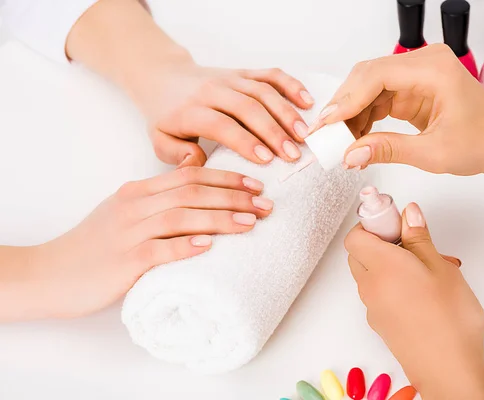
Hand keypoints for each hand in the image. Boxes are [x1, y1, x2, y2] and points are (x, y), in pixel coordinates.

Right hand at [23, 167, 271, 318]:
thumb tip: (199, 203)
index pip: (190, 175)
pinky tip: (210, 246)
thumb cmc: (93, 246)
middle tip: (267, 204)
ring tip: (252, 222)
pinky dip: (186, 245)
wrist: (49, 272)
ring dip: (221, 218)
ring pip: (182, 216)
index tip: (255, 183)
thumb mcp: (124, 214)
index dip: (227, 177)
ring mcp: (128, 232)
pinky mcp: (123, 261)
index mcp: (138, 192)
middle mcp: (135, 206)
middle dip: (234, 195)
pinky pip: (159, 250)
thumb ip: (157, 204)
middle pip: (193, 192)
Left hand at [130, 61, 313, 166]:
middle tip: (293, 154)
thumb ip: (176, 156)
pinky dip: (291, 85)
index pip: (222, 124)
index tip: (267, 160)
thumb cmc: (166, 116)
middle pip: (248, 107)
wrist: (163, 77)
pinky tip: (308, 102)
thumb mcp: (160, 140)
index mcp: (191, 110)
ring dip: (287, 113)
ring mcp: (231, 78)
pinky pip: (270, 74)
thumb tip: (198, 164)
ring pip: (263, 91)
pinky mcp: (243, 72)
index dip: (245, 141)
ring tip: (304, 135)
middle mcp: (213, 90)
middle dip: (274, 131)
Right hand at [309, 44, 483, 175]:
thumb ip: (388, 151)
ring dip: (351, 114)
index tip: (327, 125)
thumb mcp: (434, 153)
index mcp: (433, 70)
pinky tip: (355, 137)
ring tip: (338, 142)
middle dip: (343, 107)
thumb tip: (351, 155)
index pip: (376, 76)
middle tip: (324, 136)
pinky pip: (378, 98)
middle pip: (366, 77)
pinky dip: (363, 117)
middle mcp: (423, 63)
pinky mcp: (412, 88)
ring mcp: (416, 74)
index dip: (347, 100)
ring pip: (368, 87)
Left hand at [345, 203, 483, 398]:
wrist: (448, 369)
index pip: (355, 236)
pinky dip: (395, 285)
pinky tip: (426, 291)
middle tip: (413, 243)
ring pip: (372, 274)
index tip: (395, 221)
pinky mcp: (381, 323)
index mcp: (381, 266)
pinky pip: (380, 294)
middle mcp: (370, 287)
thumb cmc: (449, 318)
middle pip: (360, 254)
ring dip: (393, 264)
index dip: (371, 225)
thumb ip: (418, 237)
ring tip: (430, 268)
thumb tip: (407, 213)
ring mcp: (373, 308)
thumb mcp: (439, 267)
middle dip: (382, 243)